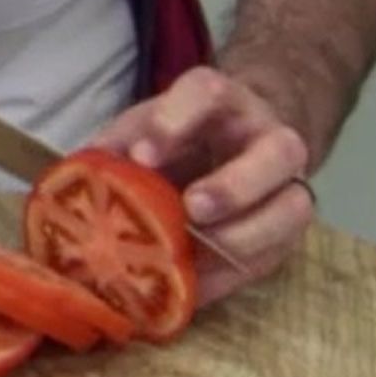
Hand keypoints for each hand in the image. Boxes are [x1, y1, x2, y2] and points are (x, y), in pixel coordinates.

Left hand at [91, 66, 314, 304]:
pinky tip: (191, 285)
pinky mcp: (285, 235)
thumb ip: (116, 148)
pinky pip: (272, 258)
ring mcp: (287, 187)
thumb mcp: (141, 131)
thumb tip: (81, 182)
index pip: (209, 91)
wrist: (227, 149)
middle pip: (280, 151)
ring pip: (294, 208)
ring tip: (197, 250)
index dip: (176, 121)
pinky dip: (229, 276)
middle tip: (191, 208)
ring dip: (245, 235)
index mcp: (224, 102)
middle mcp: (268, 138)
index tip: (142, 157)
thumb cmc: (176, 139)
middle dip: (236, 185)